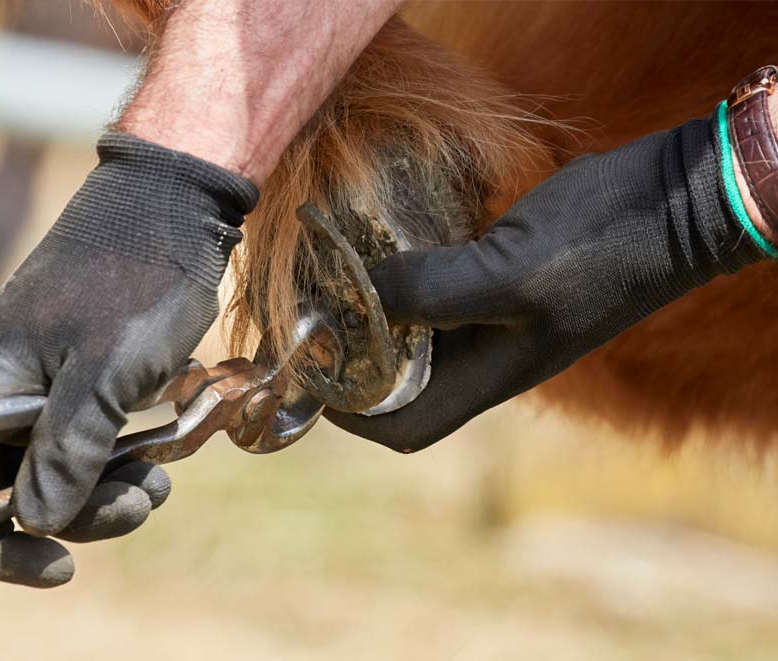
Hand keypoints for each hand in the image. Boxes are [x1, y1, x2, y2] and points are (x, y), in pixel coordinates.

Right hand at [0, 132, 257, 585]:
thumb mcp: (109, 369)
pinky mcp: (84, 386)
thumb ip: (70, 447)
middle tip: (110, 526)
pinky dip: (118, 472)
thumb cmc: (139, 277)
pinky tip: (160, 465)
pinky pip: (84, 452)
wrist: (176, 207)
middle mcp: (3, 391)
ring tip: (152, 487)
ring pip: (48, 475)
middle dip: (43, 525)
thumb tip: (35, 519)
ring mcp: (44, 389)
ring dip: (99, 501)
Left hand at [327, 112, 769, 451]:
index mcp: (491, 376)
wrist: (677, 201)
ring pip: (416, 339)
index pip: (403, 426)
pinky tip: (381, 247)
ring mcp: (497, 319)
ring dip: (373, 317)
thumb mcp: (510, 273)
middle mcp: (488, 357)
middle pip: (400, 385)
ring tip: (331, 279)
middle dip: (349, 360)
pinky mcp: (503, 279)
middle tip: (307, 314)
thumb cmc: (600, 242)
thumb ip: (432, 292)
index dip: (349, 413)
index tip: (307, 372)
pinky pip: (439, 295)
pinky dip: (404, 281)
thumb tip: (356, 296)